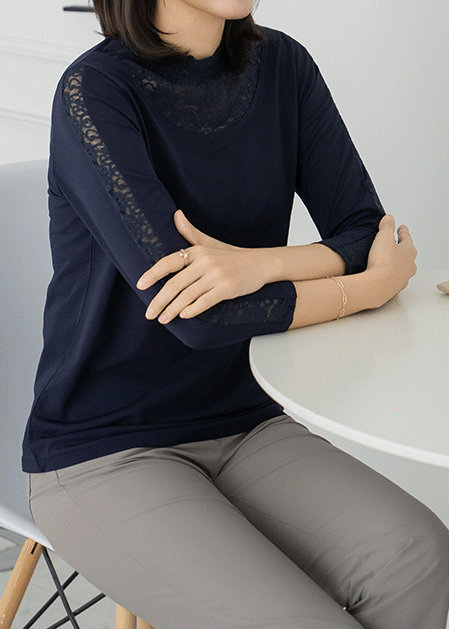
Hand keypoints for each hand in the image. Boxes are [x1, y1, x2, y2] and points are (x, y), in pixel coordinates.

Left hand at [137, 210, 271, 322]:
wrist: (261, 263)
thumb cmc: (233, 256)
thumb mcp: (210, 243)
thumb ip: (190, 232)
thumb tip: (176, 214)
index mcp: (198, 251)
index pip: (169, 262)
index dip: (152, 274)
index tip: (140, 286)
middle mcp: (205, 262)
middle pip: (175, 284)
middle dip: (159, 301)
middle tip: (149, 313)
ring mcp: (216, 276)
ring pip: (187, 296)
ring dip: (172, 310)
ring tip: (162, 319)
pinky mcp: (227, 288)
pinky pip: (205, 301)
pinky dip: (192, 310)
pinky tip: (183, 316)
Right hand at [366, 214, 416, 306]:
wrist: (377, 286)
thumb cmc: (382, 262)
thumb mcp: (384, 236)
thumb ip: (387, 225)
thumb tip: (389, 218)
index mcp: (409, 250)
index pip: (406, 237)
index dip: (402, 231)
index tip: (401, 228)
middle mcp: (409, 265)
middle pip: (407, 253)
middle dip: (401, 248)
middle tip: (396, 244)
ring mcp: (403, 277)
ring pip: (402, 267)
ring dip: (397, 262)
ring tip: (390, 260)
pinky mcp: (394, 288)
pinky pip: (394, 279)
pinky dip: (391, 275)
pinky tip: (385, 275)